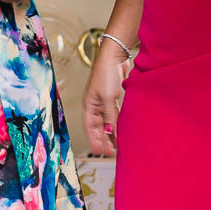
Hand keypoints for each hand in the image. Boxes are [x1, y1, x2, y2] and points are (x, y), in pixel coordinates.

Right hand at [81, 42, 130, 156]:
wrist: (114, 56)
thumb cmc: (106, 73)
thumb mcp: (108, 98)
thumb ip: (110, 116)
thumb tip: (111, 132)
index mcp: (89, 104)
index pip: (89, 127)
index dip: (94, 140)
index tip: (99, 152)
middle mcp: (95, 104)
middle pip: (97, 126)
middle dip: (103, 139)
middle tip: (111, 153)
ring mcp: (104, 101)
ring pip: (106, 121)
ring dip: (111, 133)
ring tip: (117, 145)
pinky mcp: (113, 97)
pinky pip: (114, 115)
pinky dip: (116, 123)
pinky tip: (121, 130)